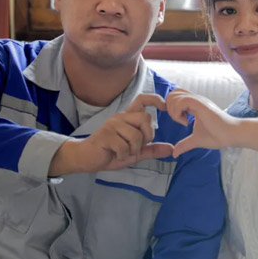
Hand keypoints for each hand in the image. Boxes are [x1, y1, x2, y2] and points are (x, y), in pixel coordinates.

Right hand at [50, 94, 173, 174]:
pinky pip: (124, 147)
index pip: (142, 100)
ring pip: (136, 135)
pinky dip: (123, 156)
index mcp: (128, 118)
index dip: (155, 99)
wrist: (86, 158)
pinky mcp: (105, 135)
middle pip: (145, 118)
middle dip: (147, 135)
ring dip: (133, 150)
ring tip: (124, 152)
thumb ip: (151, 149)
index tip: (164, 106)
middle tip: (137, 146)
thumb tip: (171, 149)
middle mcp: (121, 118)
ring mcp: (112, 125)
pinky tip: (115, 155)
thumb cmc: (110, 152)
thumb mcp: (134, 152)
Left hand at [166, 88, 239, 156]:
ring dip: (173, 109)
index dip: (171, 107)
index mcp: (194, 105)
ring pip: (175, 95)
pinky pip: (183, 100)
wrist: (232, 135)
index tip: (177, 121)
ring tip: (182, 122)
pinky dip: (178, 112)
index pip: (176, 97)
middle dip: (169, 107)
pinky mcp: (201, 105)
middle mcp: (195, 100)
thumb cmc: (218, 136)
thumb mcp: (196, 140)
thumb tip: (175, 153)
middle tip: (177, 120)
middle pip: (173, 93)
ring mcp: (198, 101)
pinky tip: (185, 122)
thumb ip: (184, 144)